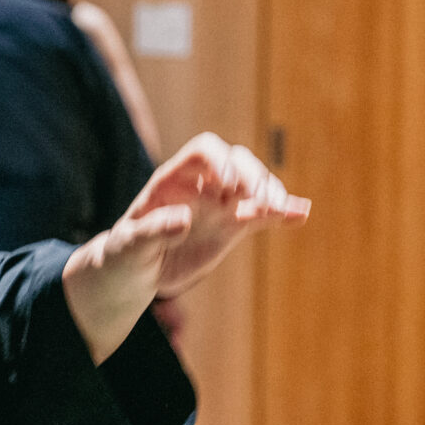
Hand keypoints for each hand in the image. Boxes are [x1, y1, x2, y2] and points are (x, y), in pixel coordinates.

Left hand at [63, 135, 309, 360]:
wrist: (132, 274)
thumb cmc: (123, 254)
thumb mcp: (130, 246)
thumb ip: (153, 231)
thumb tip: (184, 218)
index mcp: (173, 180)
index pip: (205, 150)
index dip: (222, 161)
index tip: (230, 186)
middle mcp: (202, 185)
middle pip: (238, 161)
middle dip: (253, 176)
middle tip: (262, 203)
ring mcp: (220, 205)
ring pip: (255, 185)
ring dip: (271, 194)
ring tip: (279, 211)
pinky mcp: (233, 226)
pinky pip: (263, 215)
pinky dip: (282, 214)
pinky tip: (301, 215)